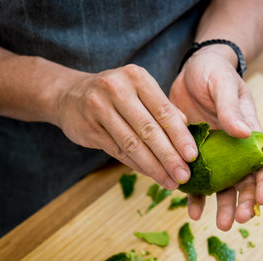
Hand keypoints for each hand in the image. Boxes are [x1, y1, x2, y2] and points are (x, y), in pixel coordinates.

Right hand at [54, 64, 197, 189]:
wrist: (70, 94)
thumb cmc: (117, 94)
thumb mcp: (141, 90)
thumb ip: (164, 108)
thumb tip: (189, 130)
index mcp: (137, 77)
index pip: (164, 111)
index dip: (180, 136)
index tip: (192, 156)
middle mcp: (117, 89)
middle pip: (149, 130)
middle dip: (169, 156)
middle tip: (184, 176)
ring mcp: (99, 108)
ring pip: (132, 144)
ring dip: (154, 167)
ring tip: (170, 181)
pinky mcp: (88, 127)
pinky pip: (118, 151)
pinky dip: (137, 165)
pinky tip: (151, 174)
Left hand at [169, 45, 262, 230]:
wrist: (193, 70)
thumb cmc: (215, 73)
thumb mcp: (224, 85)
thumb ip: (231, 109)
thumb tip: (243, 133)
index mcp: (250, 134)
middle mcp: (235, 149)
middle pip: (246, 182)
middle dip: (244, 203)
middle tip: (235, 220)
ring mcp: (215, 154)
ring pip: (223, 187)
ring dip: (222, 206)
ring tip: (217, 224)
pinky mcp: (195, 154)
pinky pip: (197, 179)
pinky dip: (195, 195)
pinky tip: (190, 208)